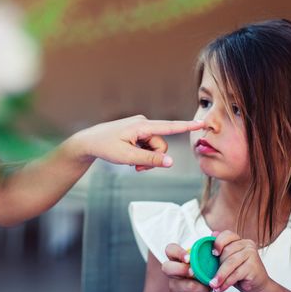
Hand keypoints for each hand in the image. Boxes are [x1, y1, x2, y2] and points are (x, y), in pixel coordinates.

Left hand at [70, 115, 203, 170]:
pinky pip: (148, 146)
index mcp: (142, 126)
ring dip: (147, 159)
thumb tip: (171, 163)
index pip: (170, 127)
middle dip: (154, 159)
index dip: (187, 126)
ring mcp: (141, 128)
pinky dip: (143, 155)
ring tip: (133, 164)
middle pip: (161, 146)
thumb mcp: (128, 157)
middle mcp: (144, 124)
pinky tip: (131, 158)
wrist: (89, 142)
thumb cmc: (105, 147)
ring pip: (155, 148)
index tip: (202, 123)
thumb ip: (150, 160)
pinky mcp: (138, 133)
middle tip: (138, 168)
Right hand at [162, 243, 211, 291]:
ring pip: (186, 285)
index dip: (178, 253)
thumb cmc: (196, 275)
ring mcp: (174, 286)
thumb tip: (216, 235)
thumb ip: (204, 251)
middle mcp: (171, 272)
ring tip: (208, 284)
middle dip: (183, 270)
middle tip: (195, 272)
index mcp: (176, 259)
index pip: (170, 249)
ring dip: (201, 286)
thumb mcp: (198, 262)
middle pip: (167, 268)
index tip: (189, 258)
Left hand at [209, 230, 269, 291]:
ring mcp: (252, 254)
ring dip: (220, 276)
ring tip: (213, 285)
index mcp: (240, 240)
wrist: (258, 286)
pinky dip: (226, 282)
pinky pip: (235, 274)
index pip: (227, 235)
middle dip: (217, 266)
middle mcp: (247, 244)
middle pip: (226, 251)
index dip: (218, 242)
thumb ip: (221, 251)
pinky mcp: (253, 266)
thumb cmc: (241, 273)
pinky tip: (221, 288)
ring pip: (230, 263)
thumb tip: (209, 237)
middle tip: (210, 278)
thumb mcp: (228, 261)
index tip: (212, 253)